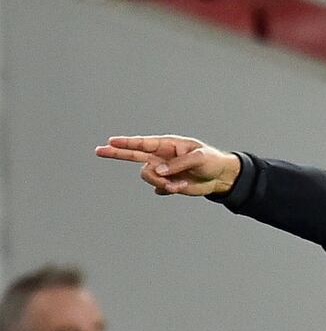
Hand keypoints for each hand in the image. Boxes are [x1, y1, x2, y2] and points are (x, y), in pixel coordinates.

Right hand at [95, 135, 240, 195]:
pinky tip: (183, 185)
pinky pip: (159, 188)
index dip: (127, 142)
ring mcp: (163, 171)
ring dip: (162, 182)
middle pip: (133, 155)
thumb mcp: (198, 158)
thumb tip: (158, 171)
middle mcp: (162, 157)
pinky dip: (170, 189)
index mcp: (168, 145)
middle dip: (117, 153)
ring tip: (180, 182)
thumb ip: (177, 164)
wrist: (220, 177)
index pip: (143, 143)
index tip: (112, 141)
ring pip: (148, 177)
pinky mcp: (167, 184)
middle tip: (99, 150)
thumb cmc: (211, 161)